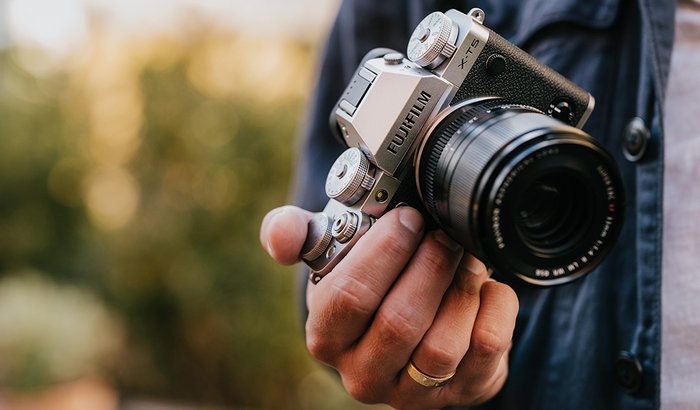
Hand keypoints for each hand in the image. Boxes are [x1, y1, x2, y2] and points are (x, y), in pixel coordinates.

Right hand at [261, 205, 518, 408]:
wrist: (407, 323)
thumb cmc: (365, 279)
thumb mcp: (328, 253)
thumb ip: (294, 234)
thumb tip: (279, 238)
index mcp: (326, 337)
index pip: (349, 299)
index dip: (384, 254)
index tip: (407, 217)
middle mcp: (364, 375)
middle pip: (399, 323)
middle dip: (428, 267)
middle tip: (441, 233)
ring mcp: (415, 392)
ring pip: (442, 346)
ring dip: (460, 288)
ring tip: (464, 256)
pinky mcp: (463, 391)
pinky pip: (487, 351)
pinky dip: (495, 308)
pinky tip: (485, 286)